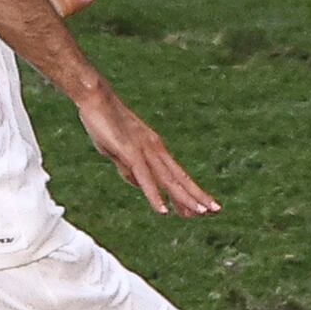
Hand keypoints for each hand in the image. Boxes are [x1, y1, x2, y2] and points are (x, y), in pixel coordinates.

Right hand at [75, 82, 220, 215]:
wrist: (94, 96)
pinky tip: (163, 211)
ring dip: (184, 198)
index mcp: (154, 147)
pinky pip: (145, 178)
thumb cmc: (104, 121)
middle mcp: (155, 149)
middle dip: (197, 195)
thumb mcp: (119, 150)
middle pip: (180, 177)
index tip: (200, 208)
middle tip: (216, 210)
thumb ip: (129, 168)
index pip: (176, 174)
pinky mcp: (131, 152)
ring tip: (200, 213)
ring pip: (169, 179)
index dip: (189, 191)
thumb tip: (138, 184)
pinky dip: (155, 196)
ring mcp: (145, 150)